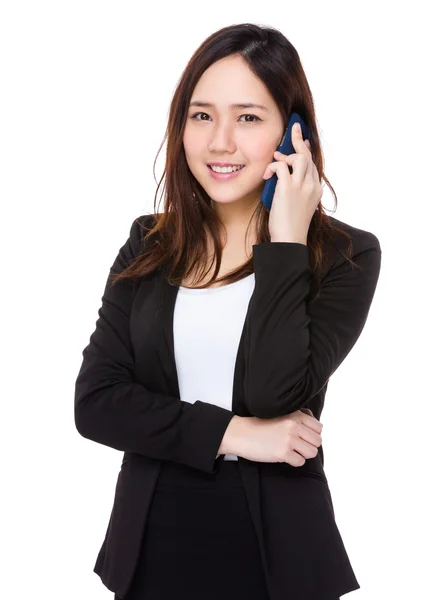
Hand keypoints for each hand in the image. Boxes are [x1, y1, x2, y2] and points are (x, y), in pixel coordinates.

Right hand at [236, 408, 322, 466]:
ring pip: (312, 452)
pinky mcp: (283, 452)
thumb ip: (298, 415)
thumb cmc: (260, 425)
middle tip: (298, 446)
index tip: (303, 437)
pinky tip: (284, 456)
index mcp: (295, 415)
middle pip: (317, 441)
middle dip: (309, 446)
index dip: (312, 435)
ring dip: (303, 454)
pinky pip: (300, 462)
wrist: (241, 434)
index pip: (318, 428)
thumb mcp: (281, 413)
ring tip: (292, 451)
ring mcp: (289, 439)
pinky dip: (294, 461)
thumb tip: (313, 418)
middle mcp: (294, 425)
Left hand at [262, 122, 322, 242]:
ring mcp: (301, 186)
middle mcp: (311, 185)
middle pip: (307, 156)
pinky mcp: (288, 188)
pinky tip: (267, 174)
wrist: (290, 239)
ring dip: (285, 155)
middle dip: (299, 140)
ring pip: (298, 157)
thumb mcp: (298, 206)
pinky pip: (281, 166)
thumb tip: (284, 178)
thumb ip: (296, 191)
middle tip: (293, 129)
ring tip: (275, 158)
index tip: (303, 142)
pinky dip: (273, 166)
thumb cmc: (290, 226)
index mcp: (316, 190)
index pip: (313, 164)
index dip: (307, 151)